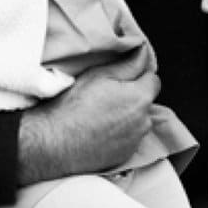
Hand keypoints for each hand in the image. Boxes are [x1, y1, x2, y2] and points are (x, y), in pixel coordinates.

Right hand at [16, 43, 160, 185]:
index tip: (123, 78)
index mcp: (140, 97)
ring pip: (137, 121)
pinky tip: (99, 130)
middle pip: (145, 102)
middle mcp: (143, 121)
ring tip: (101, 114)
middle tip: (108, 95)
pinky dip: (119, 134)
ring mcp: (135, 141)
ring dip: (127, 116)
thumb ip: (128, 64)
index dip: (138, 76)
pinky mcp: (124, 155)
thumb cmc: (74, 106)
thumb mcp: (100, 75)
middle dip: (133, 97)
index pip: (153, 80)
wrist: (55, 142)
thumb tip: (143, 53)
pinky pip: (128, 139)